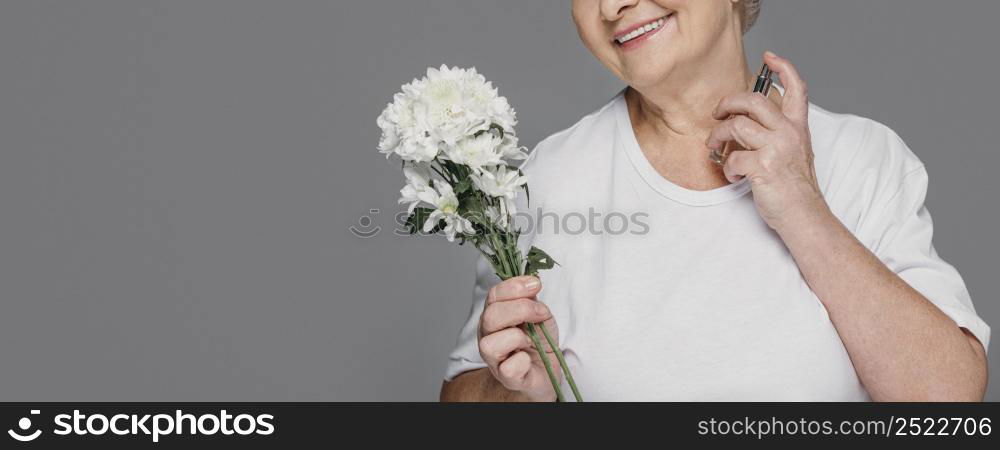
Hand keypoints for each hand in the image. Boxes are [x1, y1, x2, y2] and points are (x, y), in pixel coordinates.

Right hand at [477, 275, 559, 401]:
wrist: (546, 370)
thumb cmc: (539, 341)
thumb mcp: (539, 313)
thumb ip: (531, 298)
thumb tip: (532, 282)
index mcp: (494, 315)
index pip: (494, 295)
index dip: (514, 287)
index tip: (536, 285)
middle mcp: (488, 335)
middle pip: (490, 316)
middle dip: (520, 309)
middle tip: (540, 313)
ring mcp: (493, 358)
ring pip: (490, 344)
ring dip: (517, 337)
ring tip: (530, 340)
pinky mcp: (506, 378)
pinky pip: (508, 368)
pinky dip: (523, 361)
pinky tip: (529, 359)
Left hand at [707, 51, 828, 232]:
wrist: (805, 215)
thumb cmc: (795, 187)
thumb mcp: (794, 152)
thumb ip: (778, 133)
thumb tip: (746, 122)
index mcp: (797, 127)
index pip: (796, 89)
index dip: (783, 68)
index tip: (769, 57)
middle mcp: (788, 133)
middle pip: (753, 100)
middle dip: (728, 103)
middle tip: (717, 113)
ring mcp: (777, 149)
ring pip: (736, 126)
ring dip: (718, 136)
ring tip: (714, 147)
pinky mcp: (763, 167)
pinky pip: (732, 158)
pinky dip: (725, 167)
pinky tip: (732, 174)